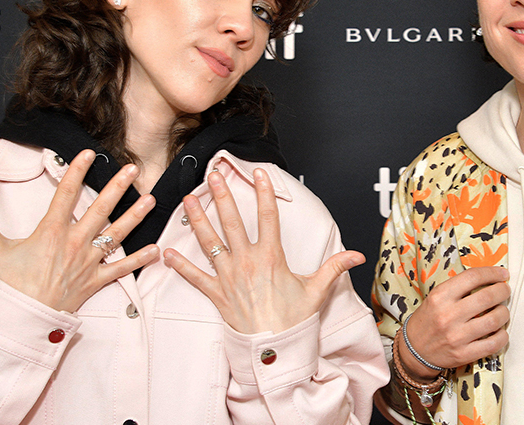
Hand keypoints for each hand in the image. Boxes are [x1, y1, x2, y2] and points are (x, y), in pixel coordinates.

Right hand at [0, 149, 160, 312]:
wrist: (20, 322)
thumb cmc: (7, 287)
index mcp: (51, 232)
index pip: (66, 194)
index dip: (77, 171)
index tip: (88, 153)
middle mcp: (74, 244)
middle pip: (100, 209)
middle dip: (118, 187)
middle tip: (133, 169)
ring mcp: (87, 263)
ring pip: (116, 235)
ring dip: (135, 216)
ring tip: (151, 199)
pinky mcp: (94, 283)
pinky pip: (120, 270)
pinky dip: (138, 260)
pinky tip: (155, 250)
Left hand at [163, 169, 364, 333]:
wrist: (274, 350)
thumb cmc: (294, 320)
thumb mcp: (317, 290)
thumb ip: (334, 267)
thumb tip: (357, 256)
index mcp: (271, 257)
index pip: (268, 217)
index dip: (264, 193)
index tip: (259, 174)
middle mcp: (247, 262)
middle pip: (232, 222)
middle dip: (222, 196)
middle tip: (213, 176)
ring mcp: (229, 277)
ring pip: (210, 242)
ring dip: (198, 219)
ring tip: (189, 199)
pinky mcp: (217, 294)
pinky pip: (195, 277)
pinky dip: (179, 266)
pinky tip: (165, 252)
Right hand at [400, 266, 509, 379]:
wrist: (414, 350)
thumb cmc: (429, 320)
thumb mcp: (436, 297)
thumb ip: (459, 288)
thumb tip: (490, 279)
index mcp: (440, 296)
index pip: (472, 277)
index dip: (492, 273)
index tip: (503, 274)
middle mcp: (448, 315)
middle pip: (487, 297)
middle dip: (502, 291)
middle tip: (505, 291)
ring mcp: (456, 337)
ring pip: (494, 320)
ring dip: (504, 313)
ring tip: (502, 311)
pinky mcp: (463, 354)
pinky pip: (493, 344)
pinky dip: (502, 336)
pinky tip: (500, 331)